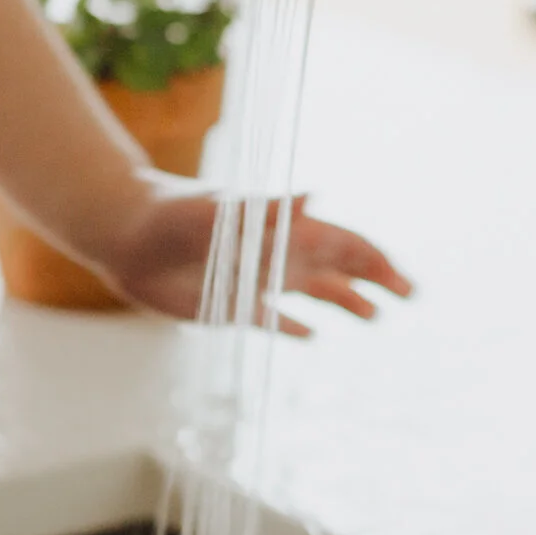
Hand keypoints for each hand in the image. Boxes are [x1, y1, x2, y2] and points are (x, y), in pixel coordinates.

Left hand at [100, 177, 412, 332]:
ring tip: (375, 318)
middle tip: (409, 298)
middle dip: (375, 281)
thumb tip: (314, 196)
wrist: (125, 235)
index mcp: (283, 230)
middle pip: (339, 269)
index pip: (344, 245)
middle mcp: (277, 255)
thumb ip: (267, 209)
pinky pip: (272, 319)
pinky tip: (311, 338)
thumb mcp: (220, 212)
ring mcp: (257, 280)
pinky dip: (293, 328)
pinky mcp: (231, 306)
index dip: (376, 262)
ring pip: (313, 293)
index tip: (403, 284)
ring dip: (345, 302)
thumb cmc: (172, 216)